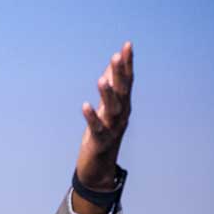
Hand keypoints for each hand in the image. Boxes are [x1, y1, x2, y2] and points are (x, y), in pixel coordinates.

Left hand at [72, 41, 133, 213]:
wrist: (99, 168)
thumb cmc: (102, 135)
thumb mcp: (107, 109)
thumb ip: (111, 89)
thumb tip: (111, 68)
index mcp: (123, 106)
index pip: (127, 81)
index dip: (127, 63)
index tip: (127, 45)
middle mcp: (121, 116)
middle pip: (123, 92)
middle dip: (120, 74)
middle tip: (117, 56)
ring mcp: (112, 129)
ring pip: (112, 110)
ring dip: (107, 95)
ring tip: (101, 80)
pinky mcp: (100, 142)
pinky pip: (97, 129)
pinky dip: (92, 118)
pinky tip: (85, 106)